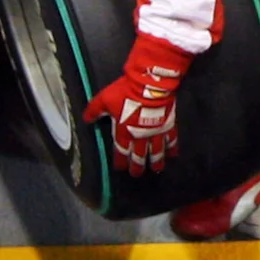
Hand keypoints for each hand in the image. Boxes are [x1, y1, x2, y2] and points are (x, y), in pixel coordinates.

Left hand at [82, 36, 192, 174]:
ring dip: (156, 162)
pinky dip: (172, 148)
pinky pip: (171, 139)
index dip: (120, 160)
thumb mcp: (104, 99)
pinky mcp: (167, 125)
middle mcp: (140, 136)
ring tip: (157, 169)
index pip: (121, 151)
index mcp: (124, 131)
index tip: (120, 167)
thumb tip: (86, 119)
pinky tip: (173, 154)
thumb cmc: (126, 92)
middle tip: (137, 174)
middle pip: (139, 156)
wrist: (149, 85)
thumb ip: (94, 111)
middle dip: (137, 166)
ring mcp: (155, 132)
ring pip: (156, 152)